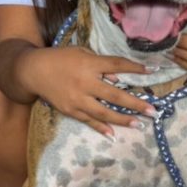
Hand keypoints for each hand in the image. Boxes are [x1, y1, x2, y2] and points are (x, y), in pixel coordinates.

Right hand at [28, 46, 156, 138]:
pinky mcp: (70, 110)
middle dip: (135, 104)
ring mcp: (77, 99)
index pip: (117, 65)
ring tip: (139, 124)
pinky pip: (89, 120)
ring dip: (123, 120)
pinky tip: (114, 134)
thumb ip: (101, 64)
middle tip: (153, 111)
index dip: (135, 68)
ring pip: (104, 112)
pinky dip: (101, 128)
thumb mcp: (81, 52)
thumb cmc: (61, 58)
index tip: (153, 71)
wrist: (33, 71)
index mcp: (89, 64)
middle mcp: (85, 83)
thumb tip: (117, 79)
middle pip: (115, 95)